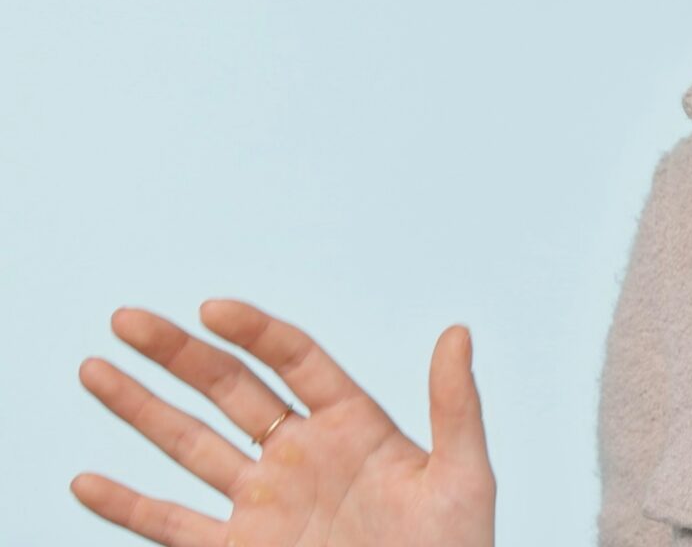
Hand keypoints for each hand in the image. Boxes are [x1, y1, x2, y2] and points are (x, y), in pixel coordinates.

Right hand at [71, 299, 496, 546]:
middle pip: (229, 390)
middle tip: (128, 319)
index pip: (295, 361)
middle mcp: (300, 456)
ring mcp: (264, 504)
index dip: (253, 331)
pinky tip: (88, 482)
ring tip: (95, 368)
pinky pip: (171, 526)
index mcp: (354, 426)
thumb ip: (455, 406)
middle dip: (178, 353)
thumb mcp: (462, 475)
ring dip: (141, 409)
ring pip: (189, 445)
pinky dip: (127, 507)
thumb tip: (458, 333)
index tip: (210, 308)